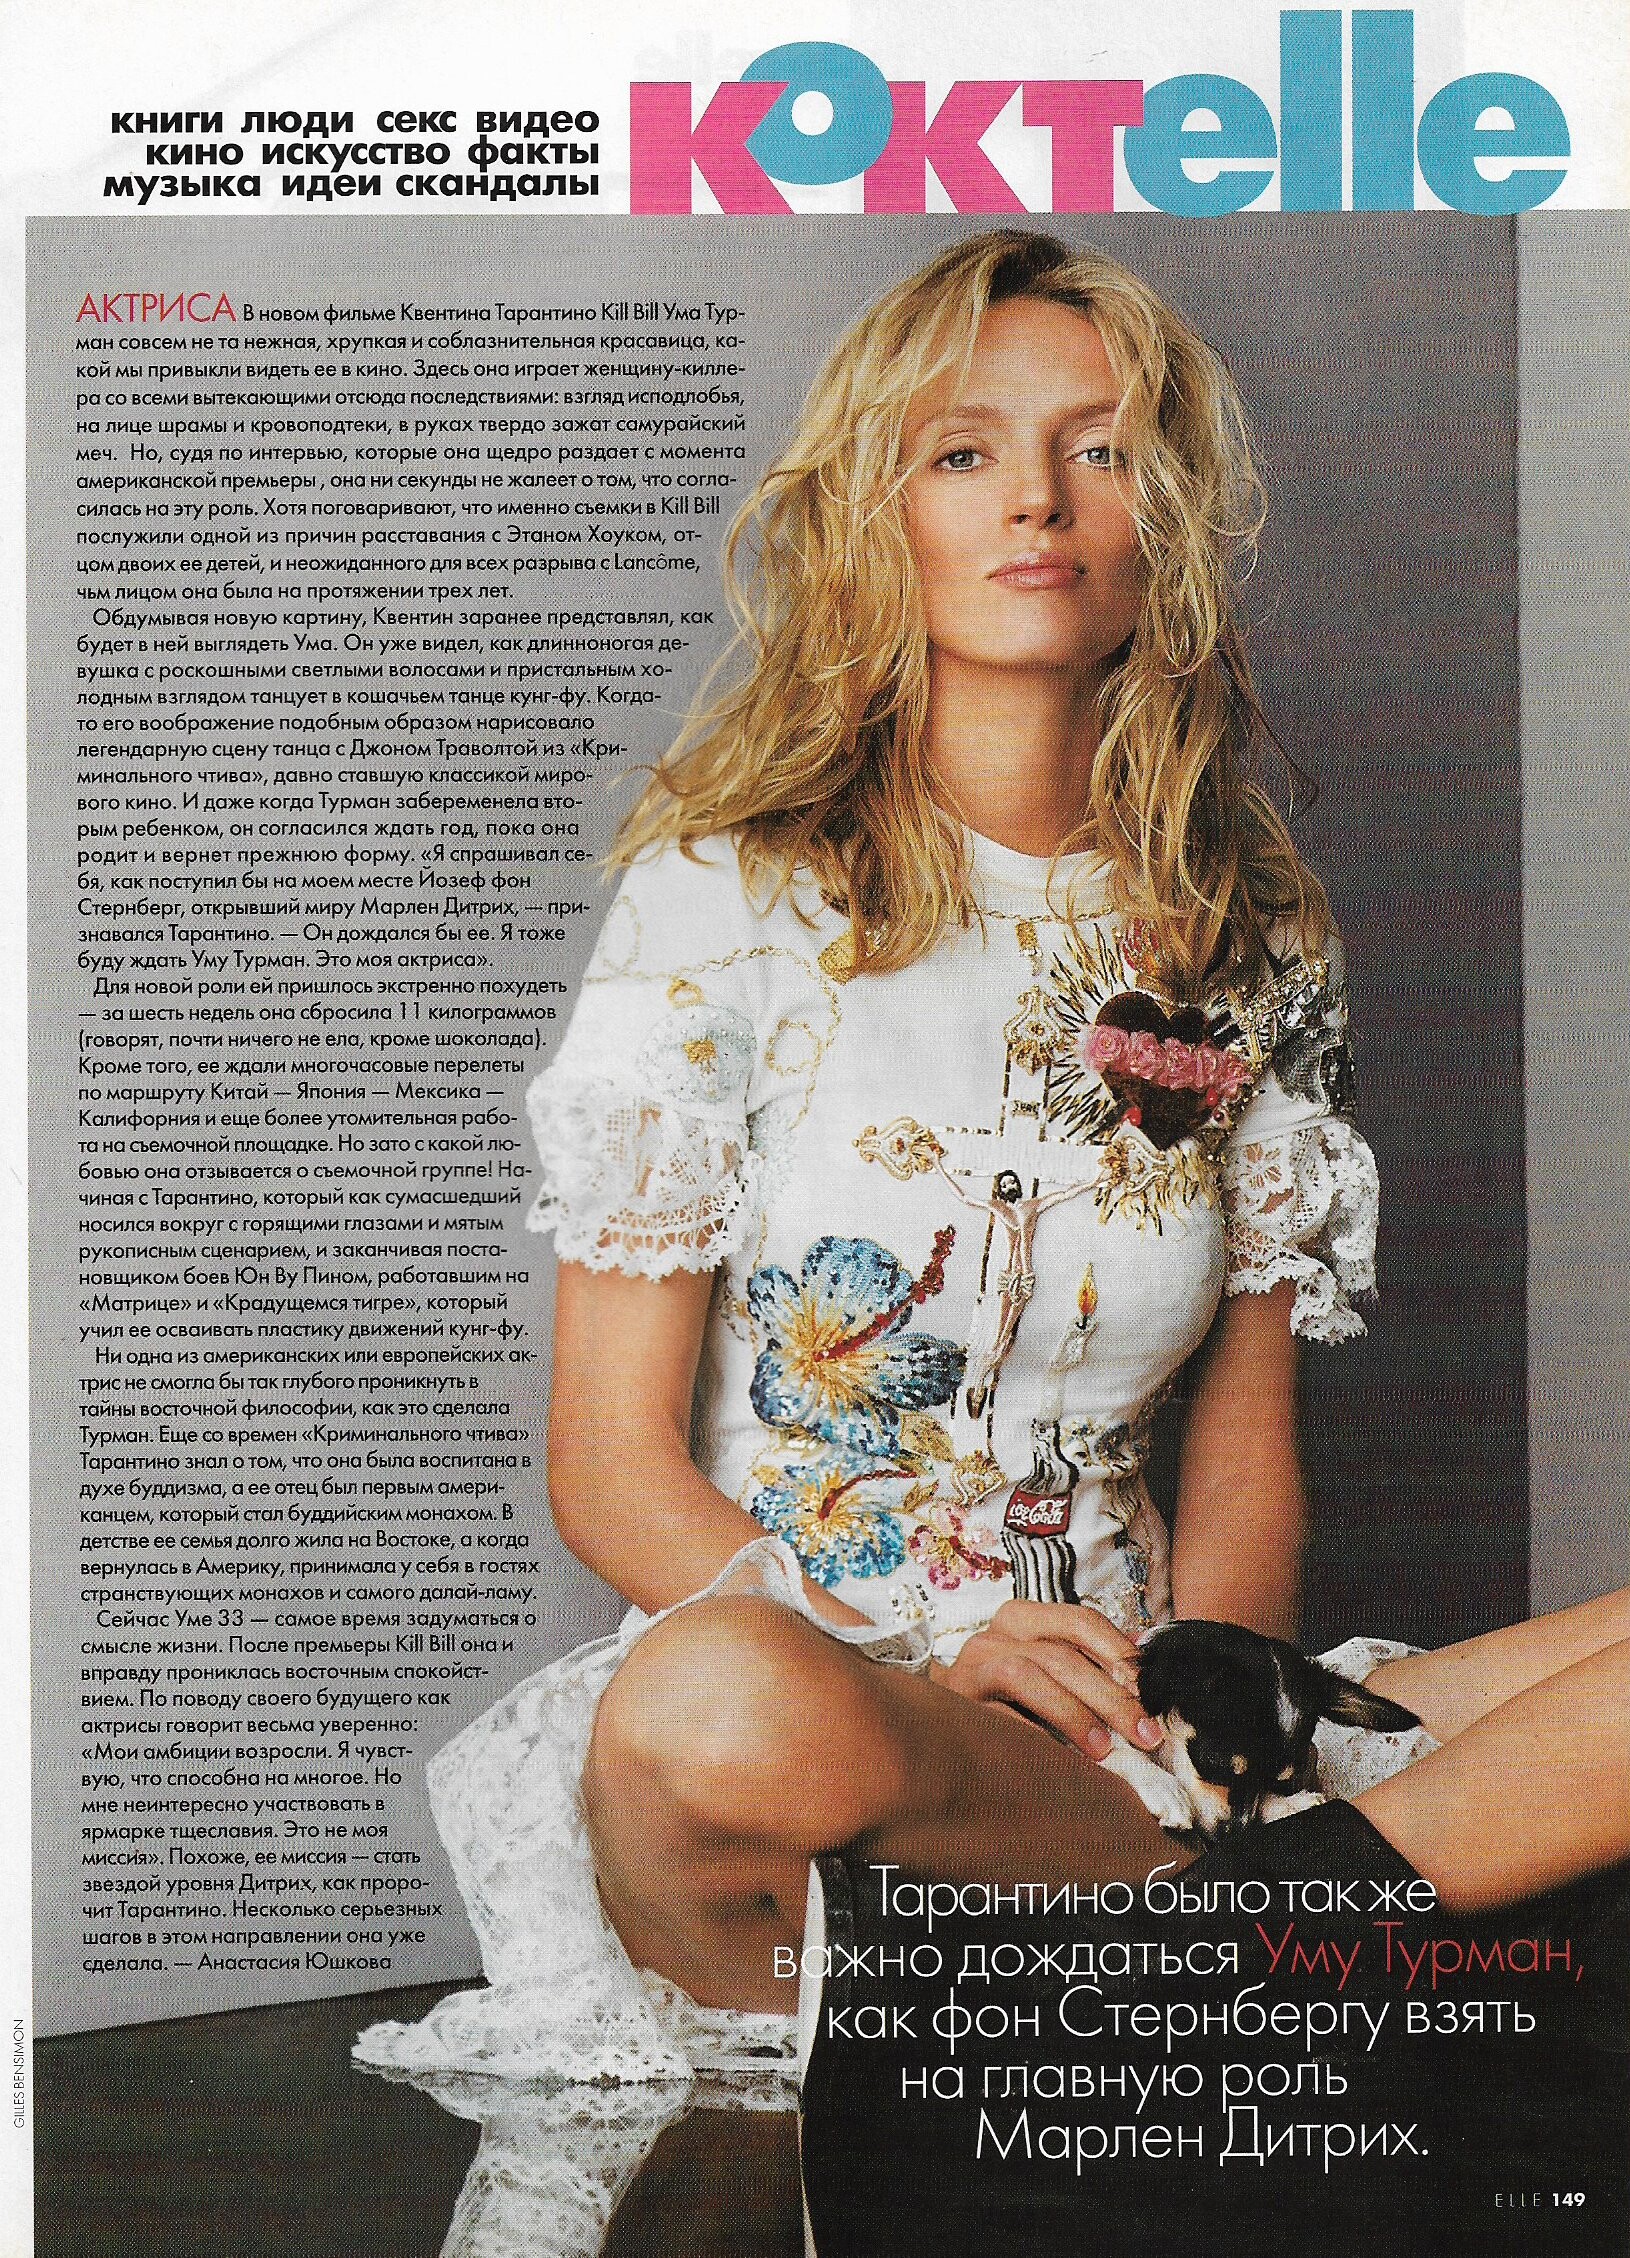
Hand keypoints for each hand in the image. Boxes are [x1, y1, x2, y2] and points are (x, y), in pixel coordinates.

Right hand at [933, 1599, 1164, 1759]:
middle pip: (1063, 1657)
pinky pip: (1000, 1717)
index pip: (1079, 1621)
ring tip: (1103, 1749)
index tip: (1150, 1689)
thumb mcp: (1045, 1670)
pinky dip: (1034, 1736)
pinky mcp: (958, 1703)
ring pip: (1029, 1676)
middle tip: (1145, 1734)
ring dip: (1073, 1714)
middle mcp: (995, 1634)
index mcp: (1023, 1618)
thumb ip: (1086, 1666)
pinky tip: (1059, 1760)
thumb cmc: (1005, 1697)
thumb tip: (1143, 1678)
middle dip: (1111, 1697)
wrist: (938, 1720)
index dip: (1119, 1652)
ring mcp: (973, 1666)